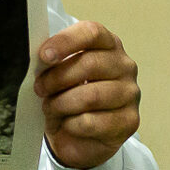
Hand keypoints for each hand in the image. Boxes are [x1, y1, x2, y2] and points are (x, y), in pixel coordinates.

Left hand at [34, 21, 139, 169]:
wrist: (79, 137)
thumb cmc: (68, 96)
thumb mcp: (58, 74)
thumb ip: (53, 61)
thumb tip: (40, 57)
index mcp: (108, 44)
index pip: (91, 32)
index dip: (65, 41)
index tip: (44, 55)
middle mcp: (124, 65)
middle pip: (90, 64)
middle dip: (57, 78)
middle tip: (40, 88)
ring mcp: (130, 93)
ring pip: (91, 95)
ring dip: (62, 103)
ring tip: (50, 107)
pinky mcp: (129, 121)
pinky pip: (93, 121)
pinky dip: (72, 124)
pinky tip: (67, 124)